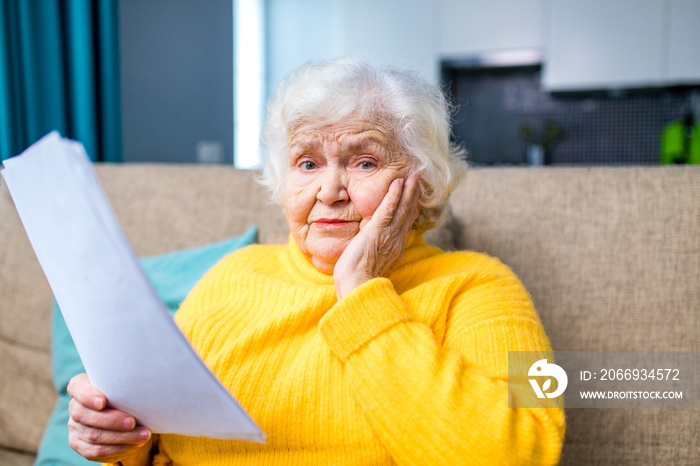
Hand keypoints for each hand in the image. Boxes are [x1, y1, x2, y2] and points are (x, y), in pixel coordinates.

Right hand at [67, 373, 151, 463]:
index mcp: (81, 387)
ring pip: (93, 435)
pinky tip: (135, 444)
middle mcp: (75, 407)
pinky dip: (119, 448)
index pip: (76, 387)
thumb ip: (126, 386)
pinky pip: (97, 451)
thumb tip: (144, 387)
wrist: (125, 418)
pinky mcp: (80, 445)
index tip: (103, 401)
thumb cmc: (126, 396)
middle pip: (84, 415)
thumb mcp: (125, 387)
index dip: (87, 396)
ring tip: (143, 434)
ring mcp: (75, 427)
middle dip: (111, 420)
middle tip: (133, 422)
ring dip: (122, 436)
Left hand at [333, 172, 420, 299]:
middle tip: (418, 180)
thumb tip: (369, 246)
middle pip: (408, 213)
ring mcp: (388, 235)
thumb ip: (374, 252)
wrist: (357, 285)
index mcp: (395, 249)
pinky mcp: (377, 230)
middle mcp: (396, 240)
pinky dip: (395, 195)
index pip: (406, 224)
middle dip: (413, 195)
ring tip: (414, 175)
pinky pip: (389, 209)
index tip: (415, 197)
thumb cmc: (357, 280)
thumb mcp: (370, 263)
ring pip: (402, 208)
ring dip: (408, 190)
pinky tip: (398, 183)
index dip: (411, 209)